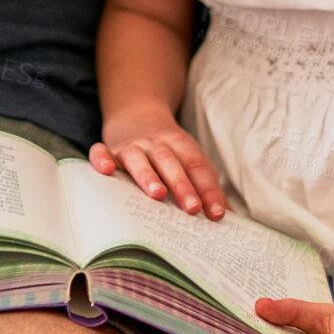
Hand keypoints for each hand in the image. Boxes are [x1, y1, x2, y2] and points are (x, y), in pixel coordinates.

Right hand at [89, 114, 227, 218]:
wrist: (136, 115)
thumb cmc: (169, 150)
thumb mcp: (190, 161)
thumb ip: (207, 187)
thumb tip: (231, 218)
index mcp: (181, 146)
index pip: (198, 167)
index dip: (209, 190)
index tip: (218, 214)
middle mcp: (156, 144)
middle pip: (171, 163)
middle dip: (183, 185)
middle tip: (192, 209)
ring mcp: (131, 146)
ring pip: (139, 159)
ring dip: (148, 175)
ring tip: (157, 194)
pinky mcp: (109, 150)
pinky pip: (101, 152)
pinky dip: (102, 159)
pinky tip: (106, 171)